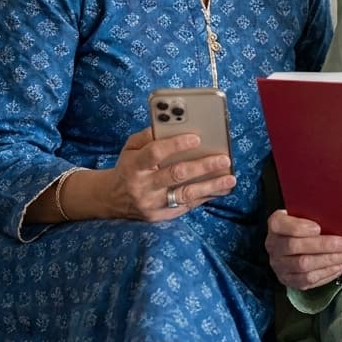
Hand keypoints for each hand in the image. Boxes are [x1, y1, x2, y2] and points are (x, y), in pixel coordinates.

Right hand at [109, 127, 235, 220]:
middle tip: (224, 159)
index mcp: (133, 166)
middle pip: (175, 175)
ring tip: (230, 179)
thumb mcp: (130, 148)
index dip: (176, 145)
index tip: (197, 138)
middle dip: (203, 166)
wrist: (111, 199)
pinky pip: (186, 206)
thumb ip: (148, 136)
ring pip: (185, 195)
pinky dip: (205, 197)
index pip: (155, 153)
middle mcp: (142, 187)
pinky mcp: (160, 216)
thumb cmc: (128, 167)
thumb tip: (173, 125)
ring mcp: (151, 204)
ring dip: (211, 186)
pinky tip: (220, 189)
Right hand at [266, 211, 341, 290]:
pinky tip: (340, 265)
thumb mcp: (306, 213)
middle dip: (323, 245)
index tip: (318, 228)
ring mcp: (279, 265)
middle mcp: (273, 246)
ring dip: (329, 260)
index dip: (298, 227)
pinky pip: (308, 280)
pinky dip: (327, 273)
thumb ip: (315, 213)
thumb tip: (337, 215)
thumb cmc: (305, 225)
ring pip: (303, 265)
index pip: (279, 225)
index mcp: (275, 224)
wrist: (296, 244)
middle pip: (294, 246)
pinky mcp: (289, 280)